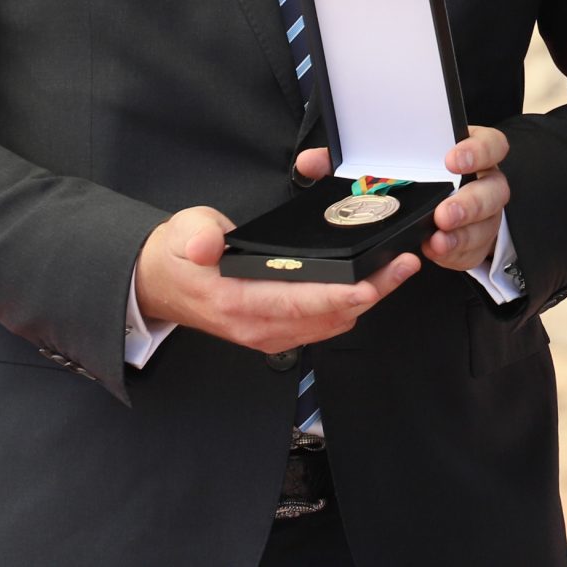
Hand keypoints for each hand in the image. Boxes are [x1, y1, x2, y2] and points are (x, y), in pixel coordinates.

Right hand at [133, 205, 416, 354]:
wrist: (162, 284)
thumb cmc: (178, 255)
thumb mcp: (182, 233)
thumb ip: (198, 236)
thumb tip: (207, 245)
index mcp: (236, 301)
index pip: (297, 302)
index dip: (337, 294)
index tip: (371, 283)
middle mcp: (258, 325)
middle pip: (326, 316)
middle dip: (370, 292)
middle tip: (404, 264)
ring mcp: (270, 333)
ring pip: (331, 323)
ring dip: (367, 300)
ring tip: (397, 269)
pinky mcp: (278, 331)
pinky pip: (324, 325)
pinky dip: (351, 306)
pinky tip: (370, 283)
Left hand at [290, 126, 509, 272]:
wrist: (437, 212)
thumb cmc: (413, 181)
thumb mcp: (388, 168)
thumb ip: (350, 163)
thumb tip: (310, 161)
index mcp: (466, 153)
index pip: (488, 144)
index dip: (476, 150)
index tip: (452, 159)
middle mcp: (481, 182)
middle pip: (494, 188)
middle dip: (470, 202)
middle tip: (444, 212)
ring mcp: (483, 215)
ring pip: (485, 223)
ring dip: (461, 232)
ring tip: (437, 239)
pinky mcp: (474, 243)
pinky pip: (472, 249)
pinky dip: (453, 252)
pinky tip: (434, 251)